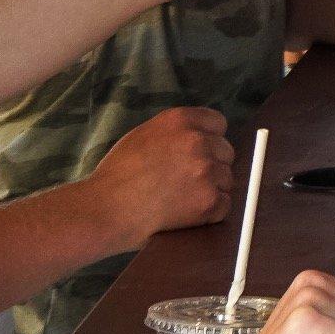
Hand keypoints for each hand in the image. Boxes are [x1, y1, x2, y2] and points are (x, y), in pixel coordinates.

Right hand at [66, 106, 232, 248]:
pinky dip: (211, 212)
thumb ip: (175, 132)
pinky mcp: (209, 200)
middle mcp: (197, 141)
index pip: (218, 123)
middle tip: (187, 180)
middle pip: (226, 151)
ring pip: (226, 179)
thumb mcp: (144, 135)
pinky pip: (225, 205)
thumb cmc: (118, 175)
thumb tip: (200, 136)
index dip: (210, 139)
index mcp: (180, 120)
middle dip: (212, 165)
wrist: (107, 209)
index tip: (201, 153)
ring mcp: (205, 171)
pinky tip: (186, 212)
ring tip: (182, 198)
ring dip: (211, 189)